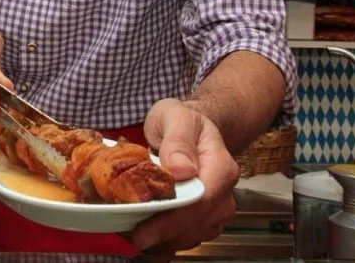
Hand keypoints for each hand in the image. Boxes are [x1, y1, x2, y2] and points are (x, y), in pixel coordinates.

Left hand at [130, 98, 239, 252]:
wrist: (188, 126)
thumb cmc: (180, 120)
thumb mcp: (175, 117)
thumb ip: (178, 141)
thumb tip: (183, 171)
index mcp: (220, 166)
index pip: (201, 201)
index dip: (173, 220)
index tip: (144, 230)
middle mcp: (223, 191)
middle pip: (197, 223)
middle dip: (164, 233)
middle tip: (131, 236)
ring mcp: (216, 206)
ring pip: (193, 233)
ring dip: (164, 238)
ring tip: (135, 232)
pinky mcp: (204, 216)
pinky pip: (188, 234)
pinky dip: (167, 237)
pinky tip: (147, 230)